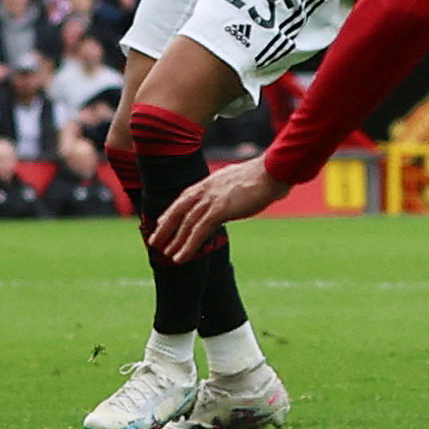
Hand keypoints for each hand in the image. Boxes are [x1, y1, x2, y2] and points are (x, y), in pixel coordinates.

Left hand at [153, 157, 291, 261]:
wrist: (274, 171)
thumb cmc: (267, 175)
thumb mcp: (243, 179)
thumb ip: (234, 189)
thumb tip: (237, 195)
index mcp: (211, 182)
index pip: (185, 198)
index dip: (172, 212)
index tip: (163, 222)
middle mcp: (207, 189)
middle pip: (179, 210)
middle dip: (165, 227)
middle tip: (154, 241)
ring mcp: (212, 199)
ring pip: (186, 223)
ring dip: (175, 241)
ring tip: (166, 255)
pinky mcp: (219, 210)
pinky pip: (198, 231)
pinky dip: (187, 246)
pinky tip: (180, 258)